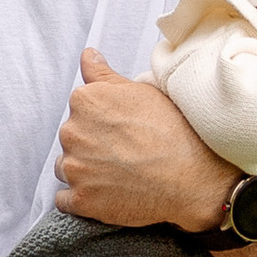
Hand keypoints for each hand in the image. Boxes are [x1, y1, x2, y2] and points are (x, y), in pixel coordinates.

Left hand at [55, 48, 233, 230]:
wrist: (192, 180)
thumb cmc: (172, 132)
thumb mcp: (142, 92)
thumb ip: (104, 75)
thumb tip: (88, 56)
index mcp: (85, 101)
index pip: (79, 110)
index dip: (102, 122)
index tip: (121, 131)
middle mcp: (72, 132)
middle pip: (71, 139)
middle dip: (91, 146)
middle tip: (124, 153)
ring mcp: (74, 168)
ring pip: (67, 168)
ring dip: (84, 172)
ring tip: (117, 175)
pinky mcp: (81, 200)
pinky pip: (65, 200)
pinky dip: (81, 199)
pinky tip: (106, 194)